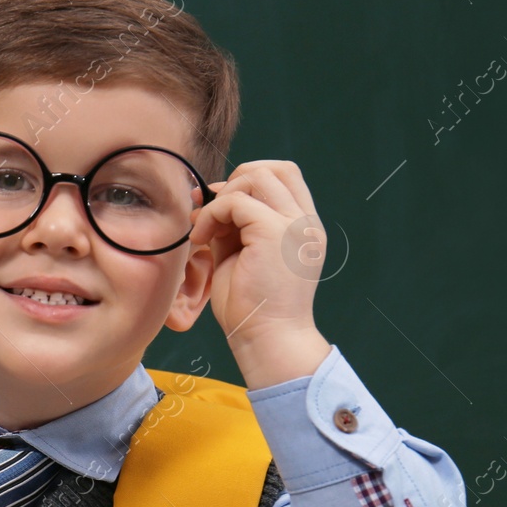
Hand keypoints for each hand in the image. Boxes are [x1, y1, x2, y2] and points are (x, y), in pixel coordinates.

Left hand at [188, 160, 330, 385]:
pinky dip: (211, 214)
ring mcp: (294, 224)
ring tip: (205, 232)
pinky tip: (202, 240)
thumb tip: (205, 199)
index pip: (283, 176)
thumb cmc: (251, 306)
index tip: (218, 207)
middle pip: (272, 168)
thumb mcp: (239, 256)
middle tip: (212, 215)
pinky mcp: (274, 232)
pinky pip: (235, 201)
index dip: (247, 180)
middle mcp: (305, 221)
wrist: (266, 338)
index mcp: (302, 226)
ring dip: (220, 199)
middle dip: (234, 182)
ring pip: (255, 177)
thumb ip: (230, 226)